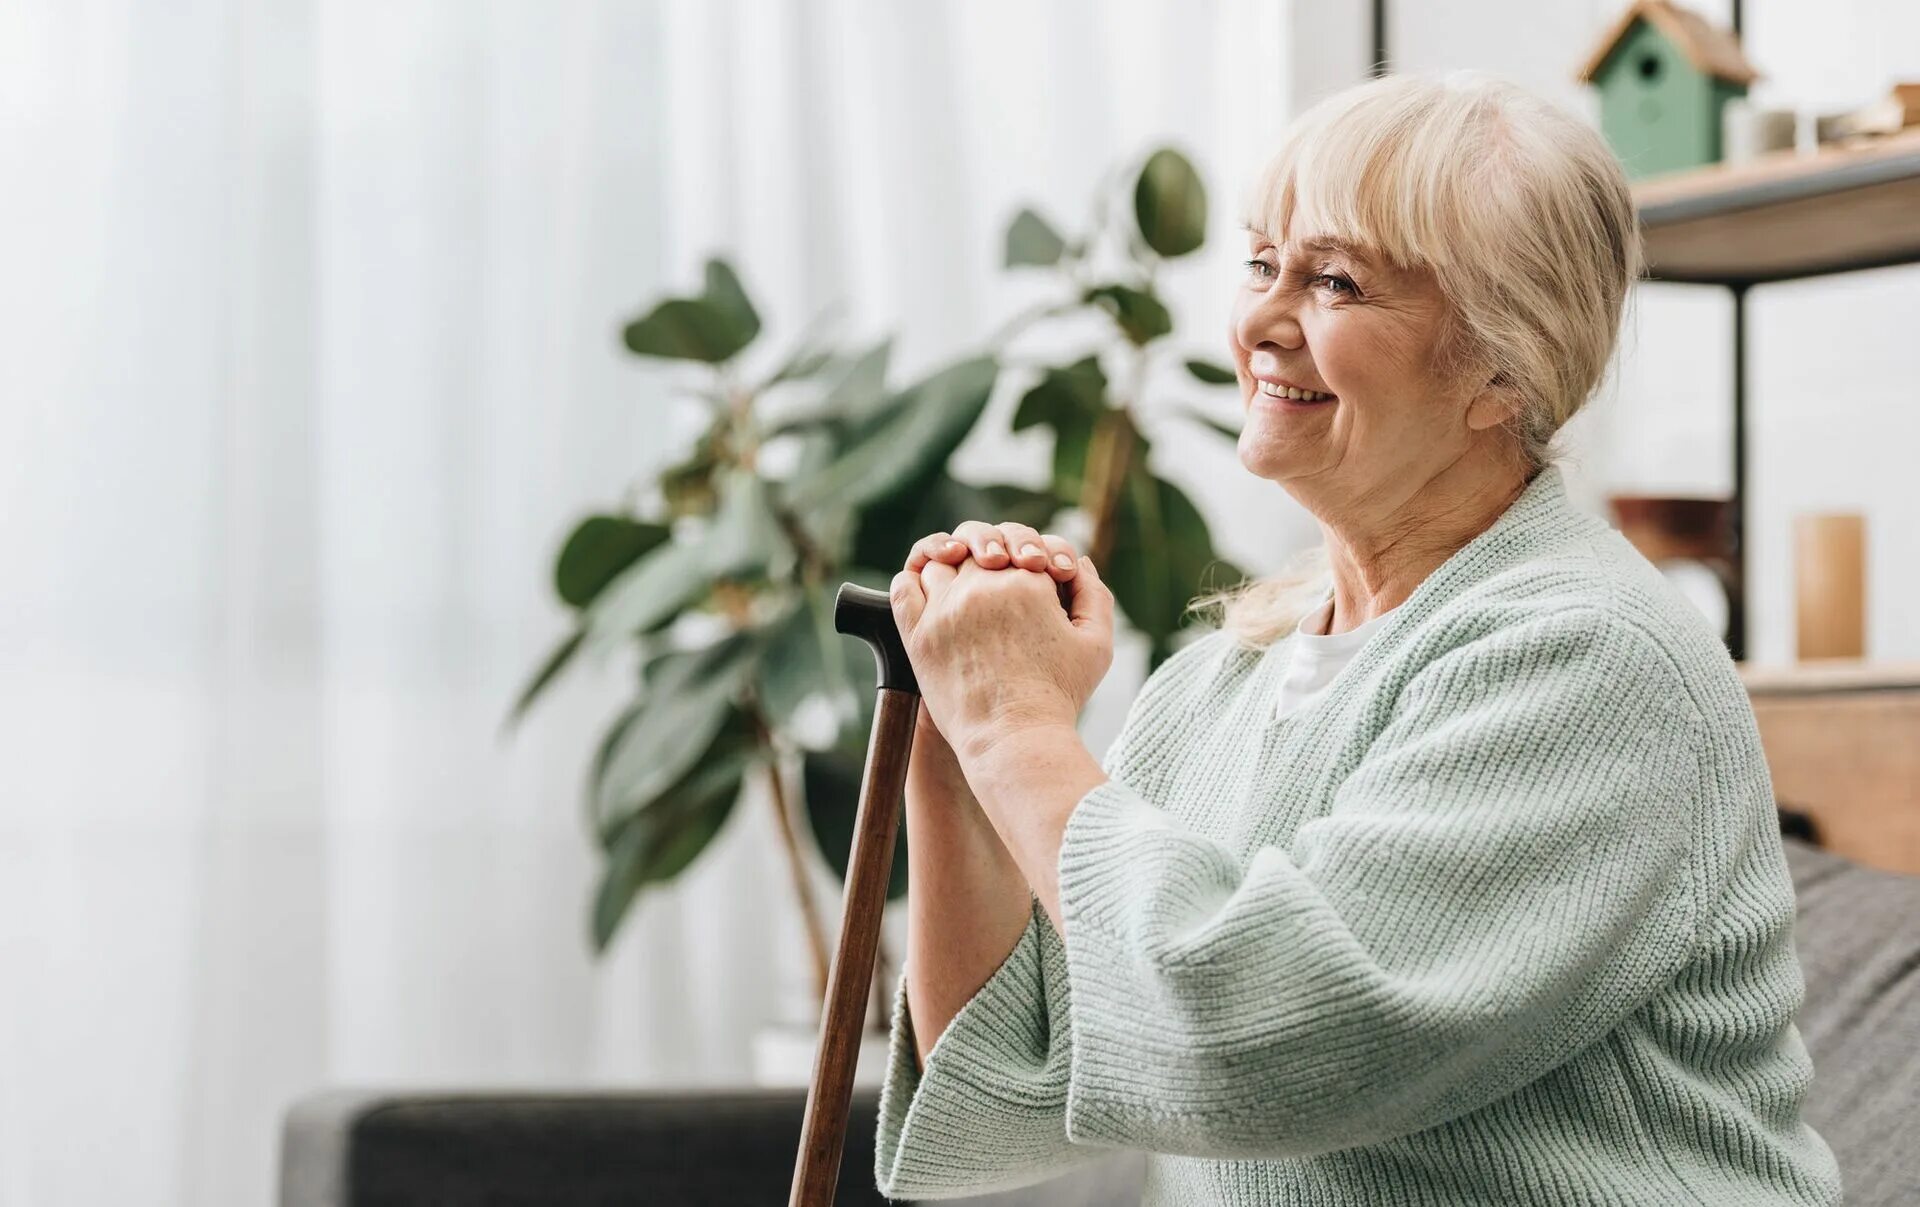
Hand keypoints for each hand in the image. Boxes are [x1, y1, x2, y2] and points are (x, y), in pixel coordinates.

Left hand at [890, 532, 1113, 767]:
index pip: (1021, 542)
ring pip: (941, 562)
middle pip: (979, 546)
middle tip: (1001, 588)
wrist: (1014, 740)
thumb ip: (1093, 594)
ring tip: (968, 595)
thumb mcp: (1097, 644)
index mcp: (1027, 581)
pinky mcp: (919, 634)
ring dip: (954, 569)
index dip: (1028, 557)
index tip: (1034, 581)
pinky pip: (904, 587)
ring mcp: (946, 608)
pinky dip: (915, 580)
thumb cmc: (1059, 696)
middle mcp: (982, 587)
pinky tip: (931, 594)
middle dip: (992, 558)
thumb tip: (1077, 562)